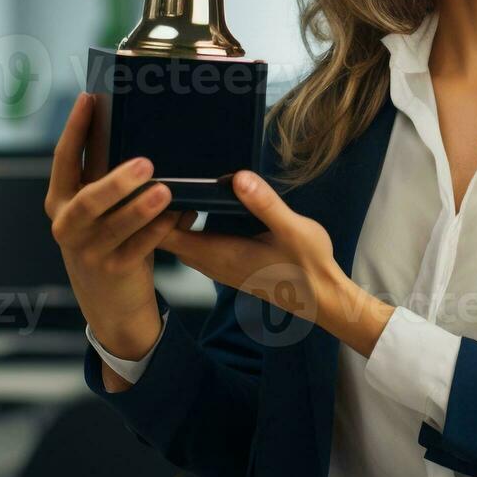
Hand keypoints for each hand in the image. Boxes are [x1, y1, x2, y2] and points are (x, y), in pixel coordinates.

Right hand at [45, 93, 174, 365]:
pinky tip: (179, 216)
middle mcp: (66, 225)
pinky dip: (159, 230)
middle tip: (145, 163)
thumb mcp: (100, 209)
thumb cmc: (110, 240)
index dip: (75, 128)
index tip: (89, 97)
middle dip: (115, 181)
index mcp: (59, 201)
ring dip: (141, 208)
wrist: (110, 303)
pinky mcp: (113, 270)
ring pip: (114, 226)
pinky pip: (139, 247)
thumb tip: (133, 123)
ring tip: (165, 191)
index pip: (63, 158)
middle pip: (86, 200)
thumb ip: (106, 175)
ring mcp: (87, 251)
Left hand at [163, 171, 393, 355]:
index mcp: (220, 253)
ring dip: (176, 222)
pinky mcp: (229, 268)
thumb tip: (238, 178)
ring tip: (186, 193)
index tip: (164, 187)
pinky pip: (196, 249)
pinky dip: (190, 230)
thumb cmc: (308, 266)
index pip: (166, 236)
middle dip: (161, 214)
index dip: (156, 213)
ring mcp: (219, 268)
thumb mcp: (292, 229)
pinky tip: (205, 212)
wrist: (321, 299)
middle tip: (174, 183)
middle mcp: (212, 264)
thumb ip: (264, 204)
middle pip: (167, 240)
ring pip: (181, 245)